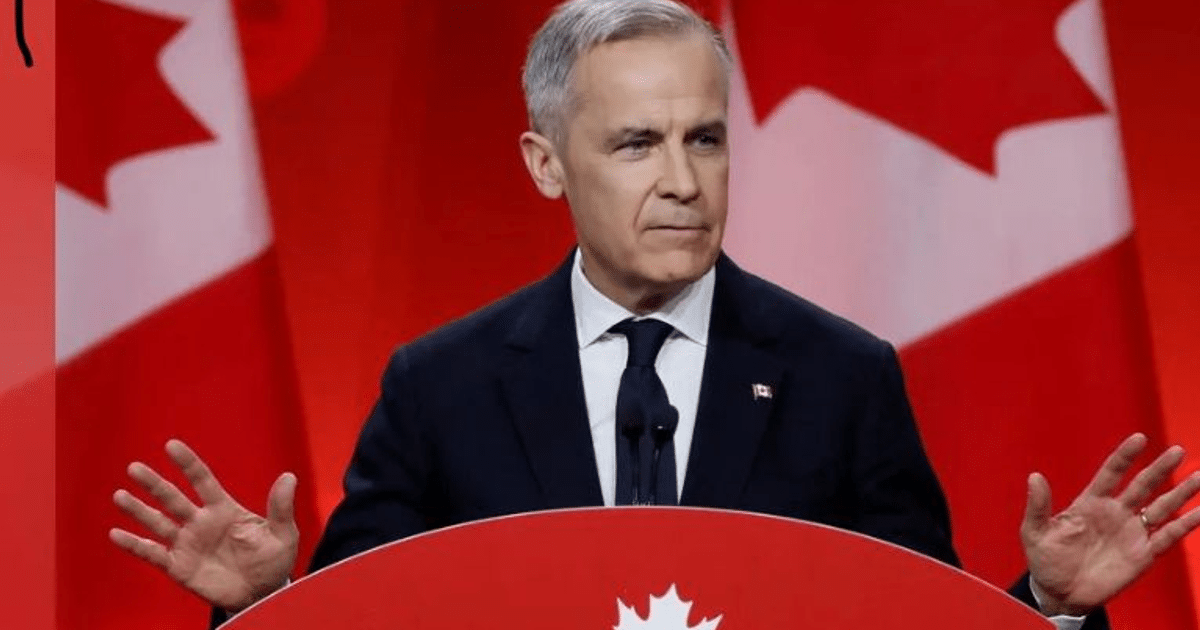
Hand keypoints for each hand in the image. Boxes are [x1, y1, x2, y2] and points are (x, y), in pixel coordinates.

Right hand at [109, 439, 299, 612]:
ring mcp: (188, 543)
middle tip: (134, 468)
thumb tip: (290, 476)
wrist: (261, 592)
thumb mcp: (283, 533)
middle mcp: (201, 522)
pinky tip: (116, 534)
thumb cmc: (273, 560)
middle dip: (154, 484)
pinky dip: (134, 545)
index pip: (202, 481)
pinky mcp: (178, 566)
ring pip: (158, 522)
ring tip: (119, 495)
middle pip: (173, 498)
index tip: (171, 445)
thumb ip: (280, 507)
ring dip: (138, 510)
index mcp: (224, 509)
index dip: (188, 464)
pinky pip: (152, 553)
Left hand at [1021, 433, 1199, 615]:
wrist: (1059, 593)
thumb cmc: (1046, 560)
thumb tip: (1034, 476)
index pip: (1112, 473)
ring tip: (1199, 476)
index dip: (1125, 456)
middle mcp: (1115, 513)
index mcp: (1090, 503)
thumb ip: (1038, 506)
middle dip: (1160, 468)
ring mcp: (1131, 532)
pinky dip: (1185, 525)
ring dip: (1180, 492)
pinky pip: (1167, 536)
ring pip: (1161, 507)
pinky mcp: (1142, 554)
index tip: (1140, 438)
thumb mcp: (1035, 532)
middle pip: (1143, 485)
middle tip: (1177, 450)